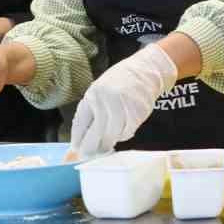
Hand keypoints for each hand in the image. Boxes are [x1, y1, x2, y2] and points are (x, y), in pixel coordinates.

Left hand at [69, 43, 177, 158]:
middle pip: (95, 133)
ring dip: (109, 142)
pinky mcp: (137, 112)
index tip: (76, 150)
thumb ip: (91, 111)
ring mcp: (123, 106)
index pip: (81, 123)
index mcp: (93, 94)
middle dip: (91, 147)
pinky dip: (124, 135)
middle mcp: (106, 100)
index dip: (77, 139)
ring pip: (112, 135)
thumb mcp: (100, 90)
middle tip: (90, 154)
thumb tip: (80, 137)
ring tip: (108, 142)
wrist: (147, 69)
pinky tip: (123, 130)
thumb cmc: (121, 81)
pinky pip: (127, 132)